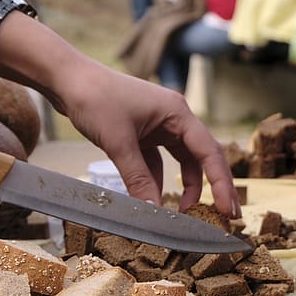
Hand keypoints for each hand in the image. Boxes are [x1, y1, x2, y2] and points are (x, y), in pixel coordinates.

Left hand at [64, 64, 240, 217]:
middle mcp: (172, 118)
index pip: (209, 152)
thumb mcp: (119, 143)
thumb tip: (154, 210)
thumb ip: (138, 178)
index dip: (221, 183)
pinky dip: (155, 179)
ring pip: (179, 160)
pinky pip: (155, 161)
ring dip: (182, 185)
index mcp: (177, 113)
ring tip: (182, 212)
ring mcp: (156, 125)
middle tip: (221, 215)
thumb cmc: (95, 99)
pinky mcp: (139, 133)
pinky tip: (151, 198)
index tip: (228, 209)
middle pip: (200, 157)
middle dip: (211, 186)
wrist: (67, 80)